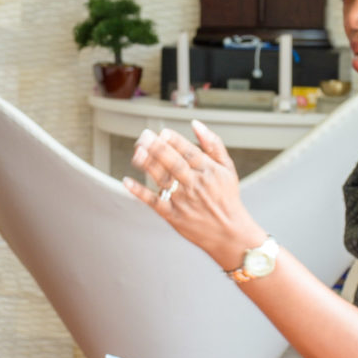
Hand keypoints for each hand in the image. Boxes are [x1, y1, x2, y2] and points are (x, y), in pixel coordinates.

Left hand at [125, 120, 262, 270]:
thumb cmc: (227, 197)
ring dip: (148, 164)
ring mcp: (184, 200)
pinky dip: (140, 192)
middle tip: (144, 136)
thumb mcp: (227, 169)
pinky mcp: (173, 215)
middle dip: (157, 148)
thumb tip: (196, 124)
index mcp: (209, 171)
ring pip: (163, 179)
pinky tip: (127, 181)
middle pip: (173, 163)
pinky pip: (154, 202)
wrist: (230, 233)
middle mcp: (196, 184)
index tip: (162, 132)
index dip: (175, 141)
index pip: (190, 152)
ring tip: (137, 151)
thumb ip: (213, 145)